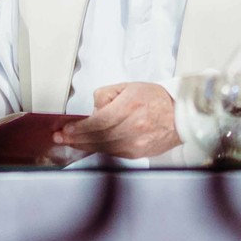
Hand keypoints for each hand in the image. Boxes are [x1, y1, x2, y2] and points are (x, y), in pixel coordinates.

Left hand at [55, 82, 180, 159]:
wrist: (180, 115)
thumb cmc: (156, 100)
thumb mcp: (128, 87)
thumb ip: (106, 96)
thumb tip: (93, 110)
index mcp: (130, 106)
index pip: (98, 121)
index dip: (79, 128)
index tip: (66, 129)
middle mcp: (134, 126)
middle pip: (98, 137)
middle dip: (76, 138)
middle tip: (61, 138)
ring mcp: (137, 142)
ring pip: (104, 148)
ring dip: (84, 146)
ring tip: (71, 143)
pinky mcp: (139, 153)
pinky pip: (114, 154)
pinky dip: (99, 150)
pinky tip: (90, 146)